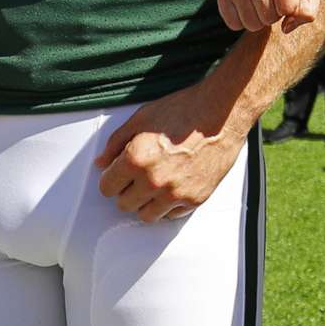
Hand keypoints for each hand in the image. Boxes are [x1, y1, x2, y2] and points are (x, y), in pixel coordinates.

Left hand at [93, 83, 248, 222]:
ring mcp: (176, 192)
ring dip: (146, 202)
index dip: (111, 178)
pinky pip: (171, 214)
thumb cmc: (184, 110)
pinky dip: (169, 205)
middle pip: (124, 204)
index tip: (118, 174)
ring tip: (155, 184)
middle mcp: (154, 180)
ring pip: (146, 215)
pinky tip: (173, 186)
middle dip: (127, 191)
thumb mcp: (142, 118)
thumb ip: (116, 142)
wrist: (222, 113)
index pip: (107, 187)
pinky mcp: (195, 199)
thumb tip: (101, 163)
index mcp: (136, 159)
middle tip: (138, 177)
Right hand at [217, 0, 322, 32]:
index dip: (292, 7)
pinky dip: (243, 20)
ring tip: (263, 0)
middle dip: (275, 13)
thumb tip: (285, 27)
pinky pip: (233, 24)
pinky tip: (250, 4)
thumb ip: (309, 10)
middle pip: (268, 18)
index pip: (288, 9)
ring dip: (260, 18)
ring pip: (250, 24)